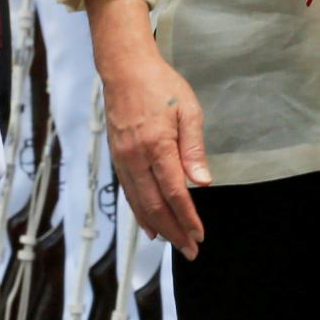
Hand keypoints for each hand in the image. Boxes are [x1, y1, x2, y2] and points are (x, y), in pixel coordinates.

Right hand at [87, 0, 208, 257]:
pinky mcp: (117, 158)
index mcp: (157, 146)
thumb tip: (202, 182)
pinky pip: (129, 192)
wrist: (125, 69)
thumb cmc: (162, 85)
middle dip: (174, 231)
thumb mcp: (188, 110)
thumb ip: (194, 148)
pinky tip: (149, 224)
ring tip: (173, 242)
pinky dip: (140, 212)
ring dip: (157, 227)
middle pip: (155, 205)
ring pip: (139, 203)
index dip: (187, 218)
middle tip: (190, 250)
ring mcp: (123, 160)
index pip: (175, 193)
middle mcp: (136, 158)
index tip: (199, 235)